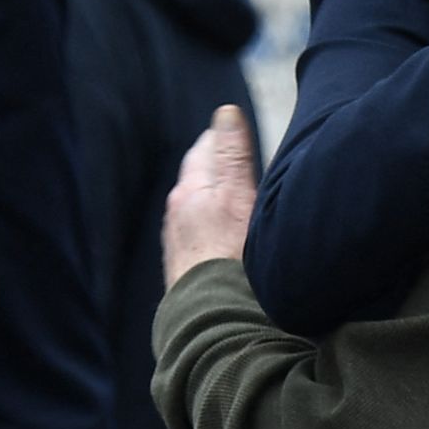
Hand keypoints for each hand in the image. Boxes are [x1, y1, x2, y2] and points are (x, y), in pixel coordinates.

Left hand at [163, 105, 258, 289]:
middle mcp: (178, 211)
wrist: (215, 316)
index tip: (248, 136)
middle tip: (249, 161)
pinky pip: (202, 230)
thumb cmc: (231, 255)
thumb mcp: (238, 195)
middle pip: (201, 174)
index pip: (207, 146)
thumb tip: (225, 112)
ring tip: (244, 199)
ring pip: (200, 203)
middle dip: (221, 164)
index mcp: (191, 189)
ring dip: (219, 196)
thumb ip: (232, 154)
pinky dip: (216, 222)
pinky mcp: (187, 265)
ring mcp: (180, 240)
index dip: (228, 138)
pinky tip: (232, 235)